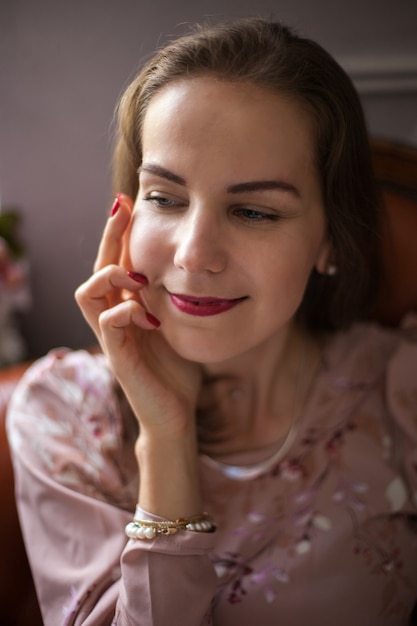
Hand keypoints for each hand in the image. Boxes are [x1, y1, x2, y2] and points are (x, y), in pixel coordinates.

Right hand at [75, 194, 201, 440]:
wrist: (176, 413)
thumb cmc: (178, 369)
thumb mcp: (178, 323)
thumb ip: (173, 297)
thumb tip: (189, 263)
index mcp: (128, 307)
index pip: (116, 263)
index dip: (120, 233)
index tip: (130, 202)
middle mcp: (114, 318)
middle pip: (98, 269)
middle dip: (110, 237)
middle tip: (123, 208)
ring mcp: (113, 338)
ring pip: (87, 294)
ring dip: (109, 275)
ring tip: (136, 275)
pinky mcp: (119, 359)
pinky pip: (107, 326)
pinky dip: (123, 313)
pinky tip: (148, 314)